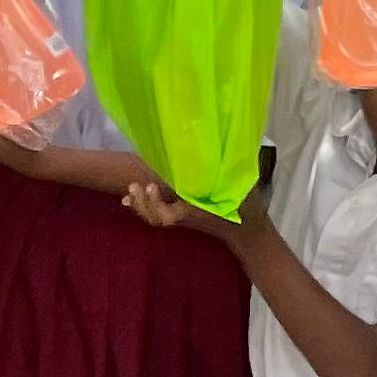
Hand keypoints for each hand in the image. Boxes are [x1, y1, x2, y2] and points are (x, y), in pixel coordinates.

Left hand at [119, 173, 252, 237]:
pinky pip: (156, 216)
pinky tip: (129, 198)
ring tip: (131, 189)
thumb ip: (229, 169)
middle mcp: (186, 216)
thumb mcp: (241, 185)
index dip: (157, 203)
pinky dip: (142, 207)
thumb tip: (221, 146)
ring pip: (155, 218)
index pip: (172, 213)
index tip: (151, 186)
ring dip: (141, 205)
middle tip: (136, 185)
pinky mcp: (180, 217)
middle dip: (144, 203)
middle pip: (158, 217)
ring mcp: (182, 218)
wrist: (247, 230)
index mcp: (198, 210)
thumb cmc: (245, 205)